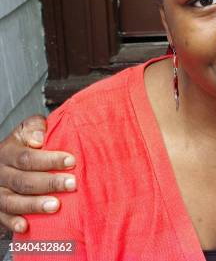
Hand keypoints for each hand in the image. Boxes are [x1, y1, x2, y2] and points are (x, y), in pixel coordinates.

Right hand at [0, 116, 76, 232]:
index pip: (26, 157)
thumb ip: (35, 127)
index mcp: (7, 152)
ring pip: (12, 201)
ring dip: (34, 205)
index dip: (50, 160)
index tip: (71, 161)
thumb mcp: (28, 128)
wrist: (8, 156)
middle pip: (22, 181)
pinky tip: (26, 226)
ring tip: (56, 206)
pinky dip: (13, 222)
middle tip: (71, 184)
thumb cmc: (26, 141)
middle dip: (49, 183)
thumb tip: (39, 139)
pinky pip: (1, 217)